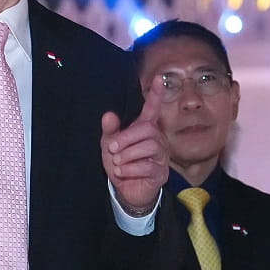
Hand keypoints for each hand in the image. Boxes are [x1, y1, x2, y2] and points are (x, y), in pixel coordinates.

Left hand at [100, 86, 167, 215]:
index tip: (159, 78)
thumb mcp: (109, 146)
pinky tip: (122, 173)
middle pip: (147, 129)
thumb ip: (109, 131)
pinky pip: (147, 166)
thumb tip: (108, 115)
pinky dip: (129, 169)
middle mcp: (156, 140)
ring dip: (127, 155)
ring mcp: (161, 156)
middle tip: (112, 149)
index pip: (152, 109)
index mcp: (144, 130)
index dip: (155, 95)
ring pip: (149, 146)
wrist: (124, 190)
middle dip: (126, 138)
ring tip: (117, 163)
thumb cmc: (120, 164)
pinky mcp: (160, 172)